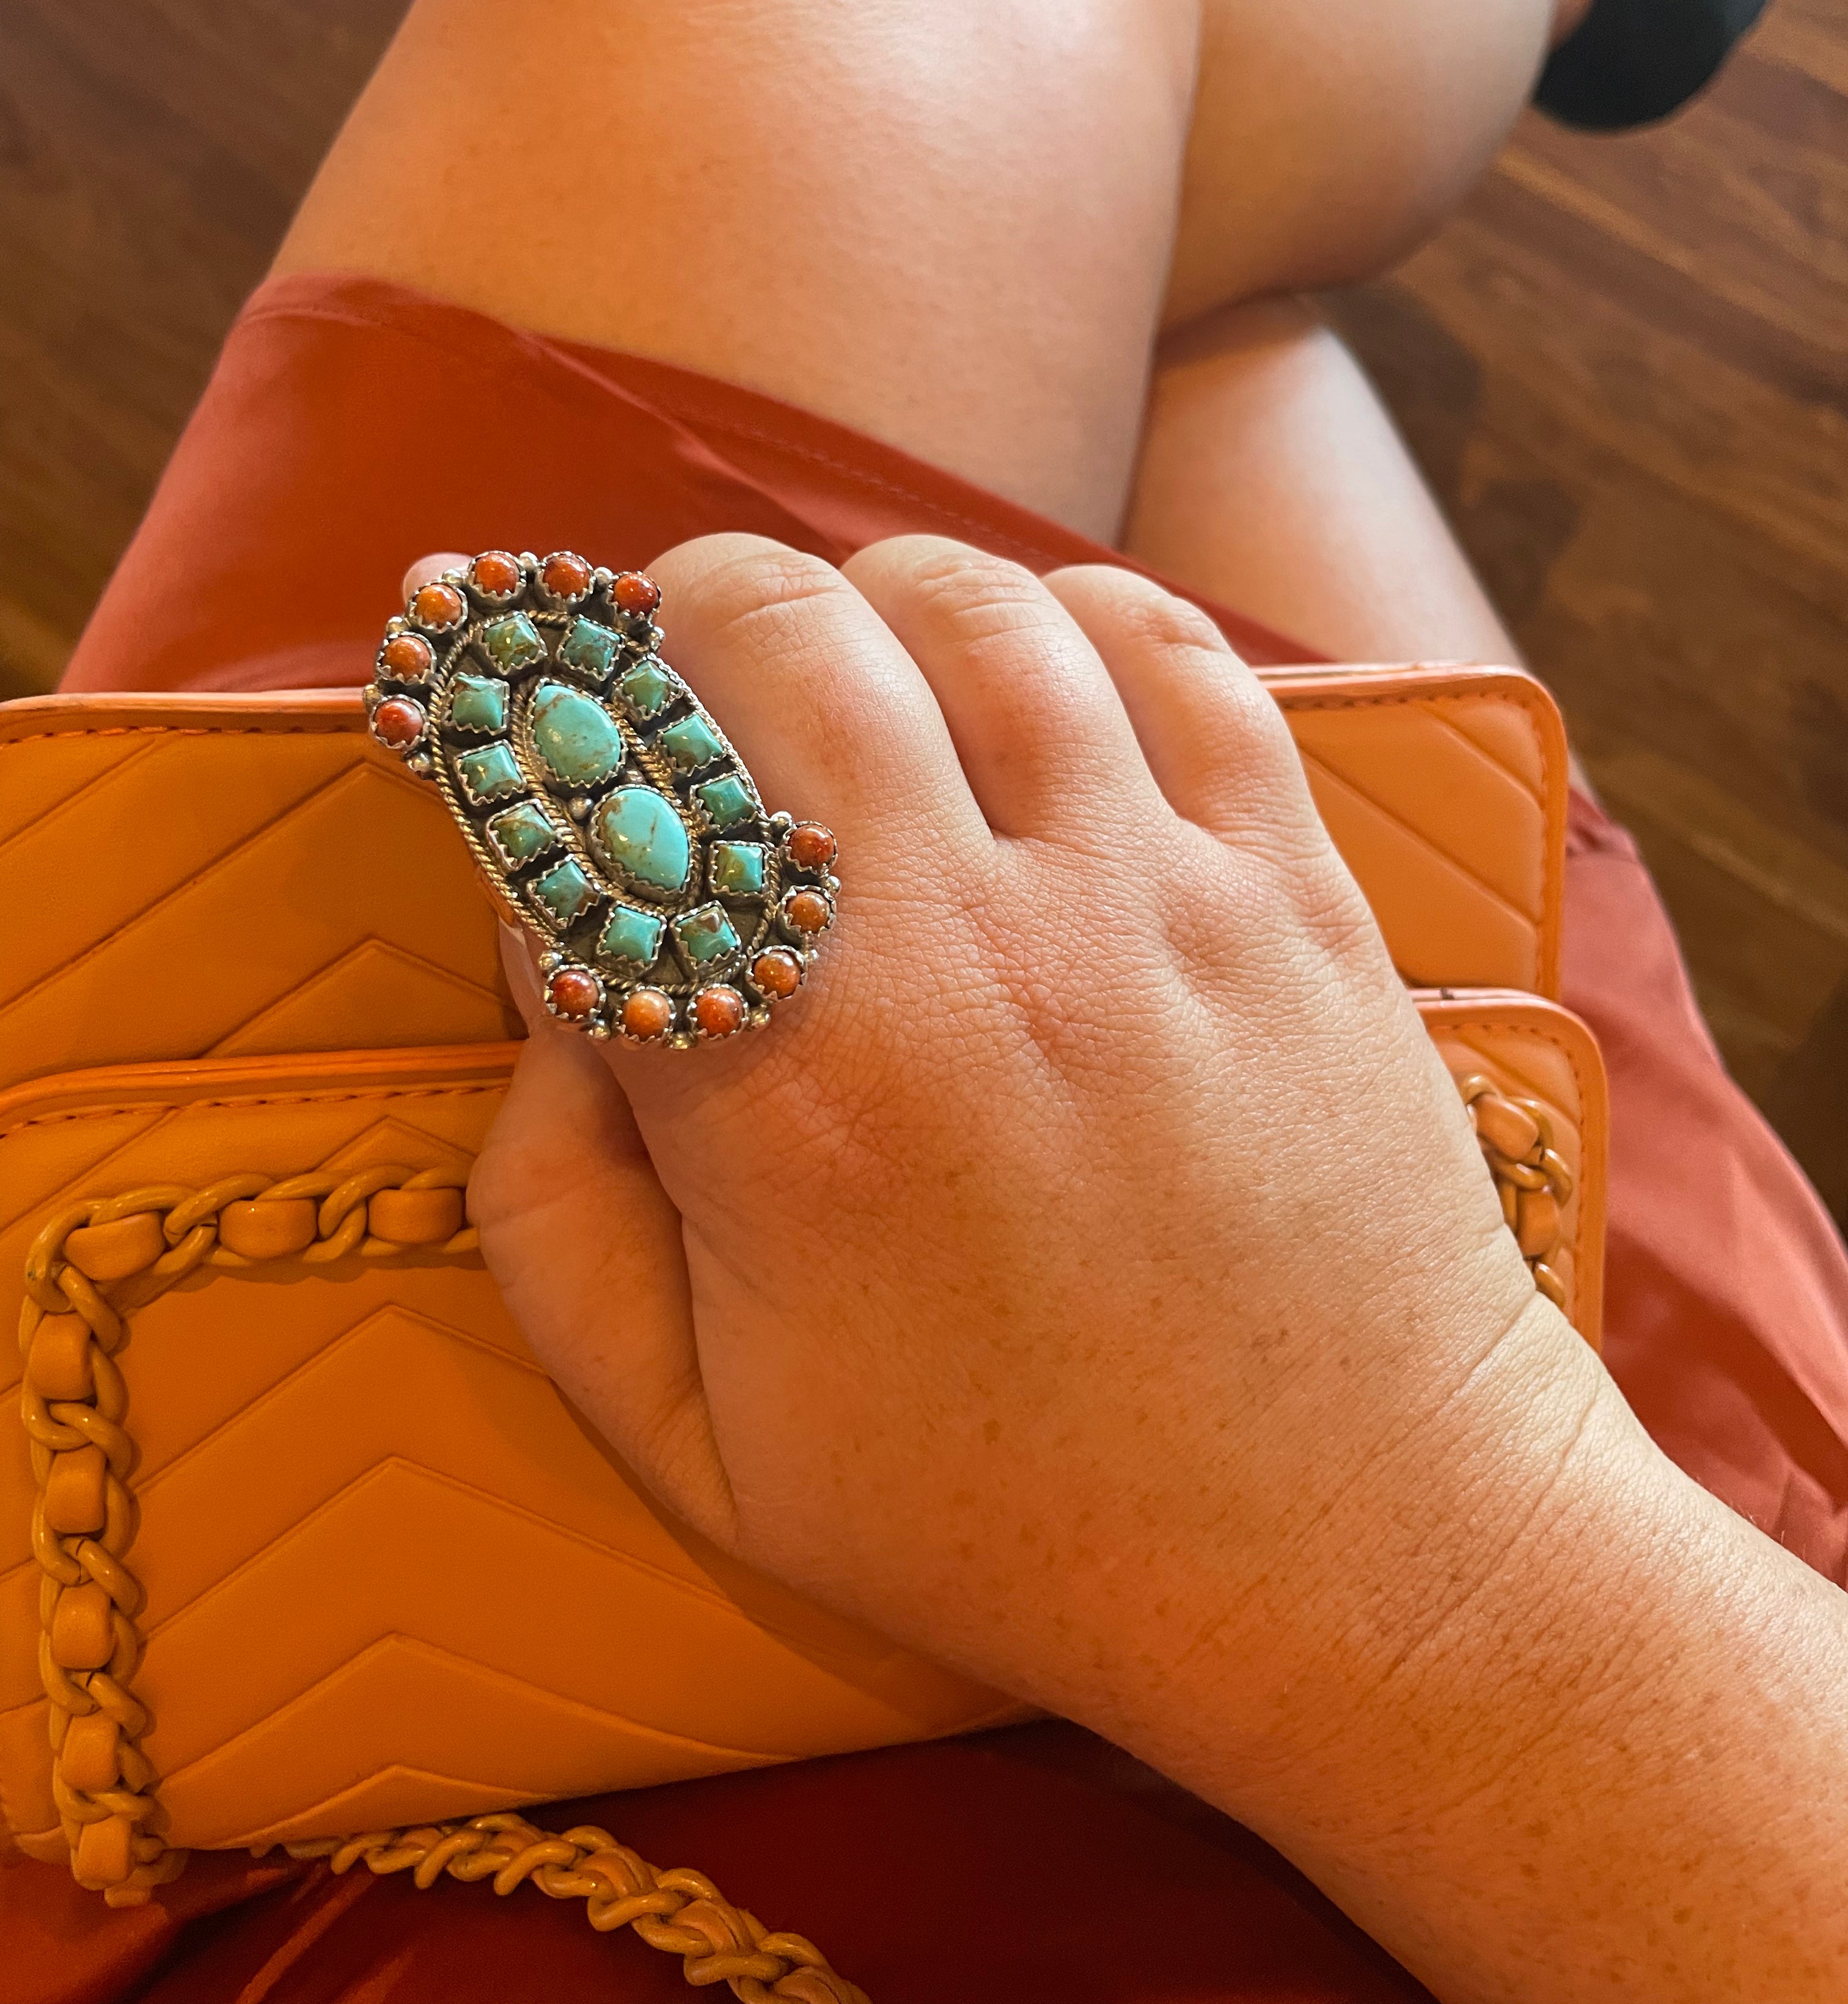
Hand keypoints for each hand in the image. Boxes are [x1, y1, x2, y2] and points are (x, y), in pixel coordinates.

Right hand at [466, 532, 1597, 1780]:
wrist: (1353, 1547)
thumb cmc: (1018, 1512)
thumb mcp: (706, 1447)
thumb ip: (554, 1223)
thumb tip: (543, 987)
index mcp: (784, 1106)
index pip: (595, 816)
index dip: (525, 731)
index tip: (516, 719)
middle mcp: (959, 962)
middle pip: (775, 636)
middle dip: (684, 608)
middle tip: (678, 658)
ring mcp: (1147, 904)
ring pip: (977, 610)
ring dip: (877, 593)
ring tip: (856, 649)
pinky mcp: (1294, 890)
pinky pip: (1179, 656)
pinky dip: (1081, 615)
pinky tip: (1041, 669)